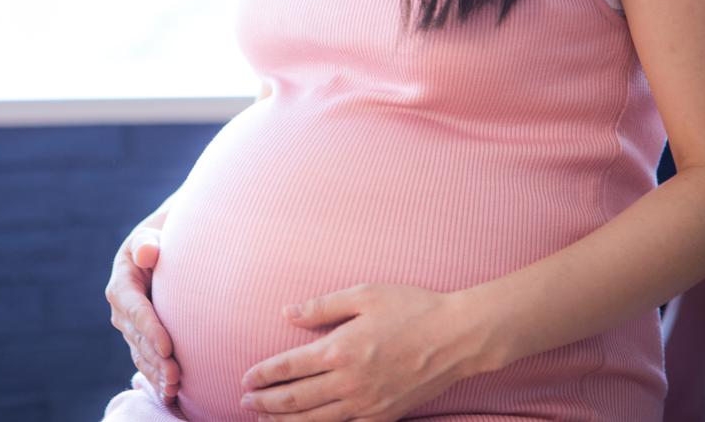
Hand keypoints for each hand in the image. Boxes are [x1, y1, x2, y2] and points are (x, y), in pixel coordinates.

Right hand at [104, 226, 181, 403]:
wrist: (159, 251)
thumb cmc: (159, 241)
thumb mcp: (150, 237)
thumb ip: (147, 243)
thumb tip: (147, 252)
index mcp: (121, 284)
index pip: (135, 310)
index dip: (150, 329)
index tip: (167, 346)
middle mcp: (121, 310)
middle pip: (138, 338)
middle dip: (156, 359)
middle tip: (176, 374)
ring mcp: (129, 328)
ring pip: (141, 354)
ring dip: (156, 373)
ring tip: (174, 388)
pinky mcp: (140, 339)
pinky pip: (146, 361)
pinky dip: (156, 378)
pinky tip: (170, 394)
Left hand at [239, 283, 486, 420]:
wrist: (459, 338)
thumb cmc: (412, 308)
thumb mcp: (364, 294)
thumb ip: (322, 307)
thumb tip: (286, 313)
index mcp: (340, 350)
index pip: (288, 368)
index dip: (262, 375)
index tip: (244, 379)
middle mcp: (349, 382)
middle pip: (295, 399)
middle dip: (266, 403)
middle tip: (245, 403)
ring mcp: (367, 404)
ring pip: (315, 420)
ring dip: (285, 421)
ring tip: (265, 420)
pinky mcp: (384, 415)